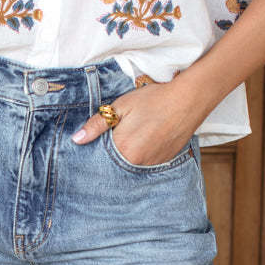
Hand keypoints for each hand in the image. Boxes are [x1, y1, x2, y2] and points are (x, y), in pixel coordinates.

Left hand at [71, 77, 199, 167]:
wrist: (187, 100)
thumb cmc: (153, 100)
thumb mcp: (120, 106)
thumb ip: (97, 125)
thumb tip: (77, 139)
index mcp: (123, 149)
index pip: (100, 157)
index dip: (96, 148)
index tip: (95, 141)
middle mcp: (137, 163)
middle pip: (115, 163)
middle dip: (110, 152)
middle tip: (117, 134)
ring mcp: (152, 164)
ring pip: (130, 164)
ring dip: (126, 154)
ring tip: (133, 135)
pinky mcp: (164, 161)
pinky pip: (145, 163)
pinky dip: (141, 154)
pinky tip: (144, 140)